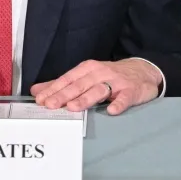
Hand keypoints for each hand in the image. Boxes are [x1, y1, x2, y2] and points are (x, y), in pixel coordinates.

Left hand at [29, 58, 162, 114]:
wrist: (143, 71)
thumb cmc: (110, 76)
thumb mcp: (86, 76)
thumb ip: (62, 85)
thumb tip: (37, 91)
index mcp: (87, 69)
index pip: (67, 79)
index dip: (54, 89)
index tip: (40, 100)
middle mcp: (100, 73)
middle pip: (80, 85)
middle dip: (64, 95)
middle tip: (51, 105)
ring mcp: (116, 82)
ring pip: (99, 90)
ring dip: (86, 98)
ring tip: (73, 107)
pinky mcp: (131, 91)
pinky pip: (124, 98)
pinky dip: (118, 103)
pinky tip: (111, 110)